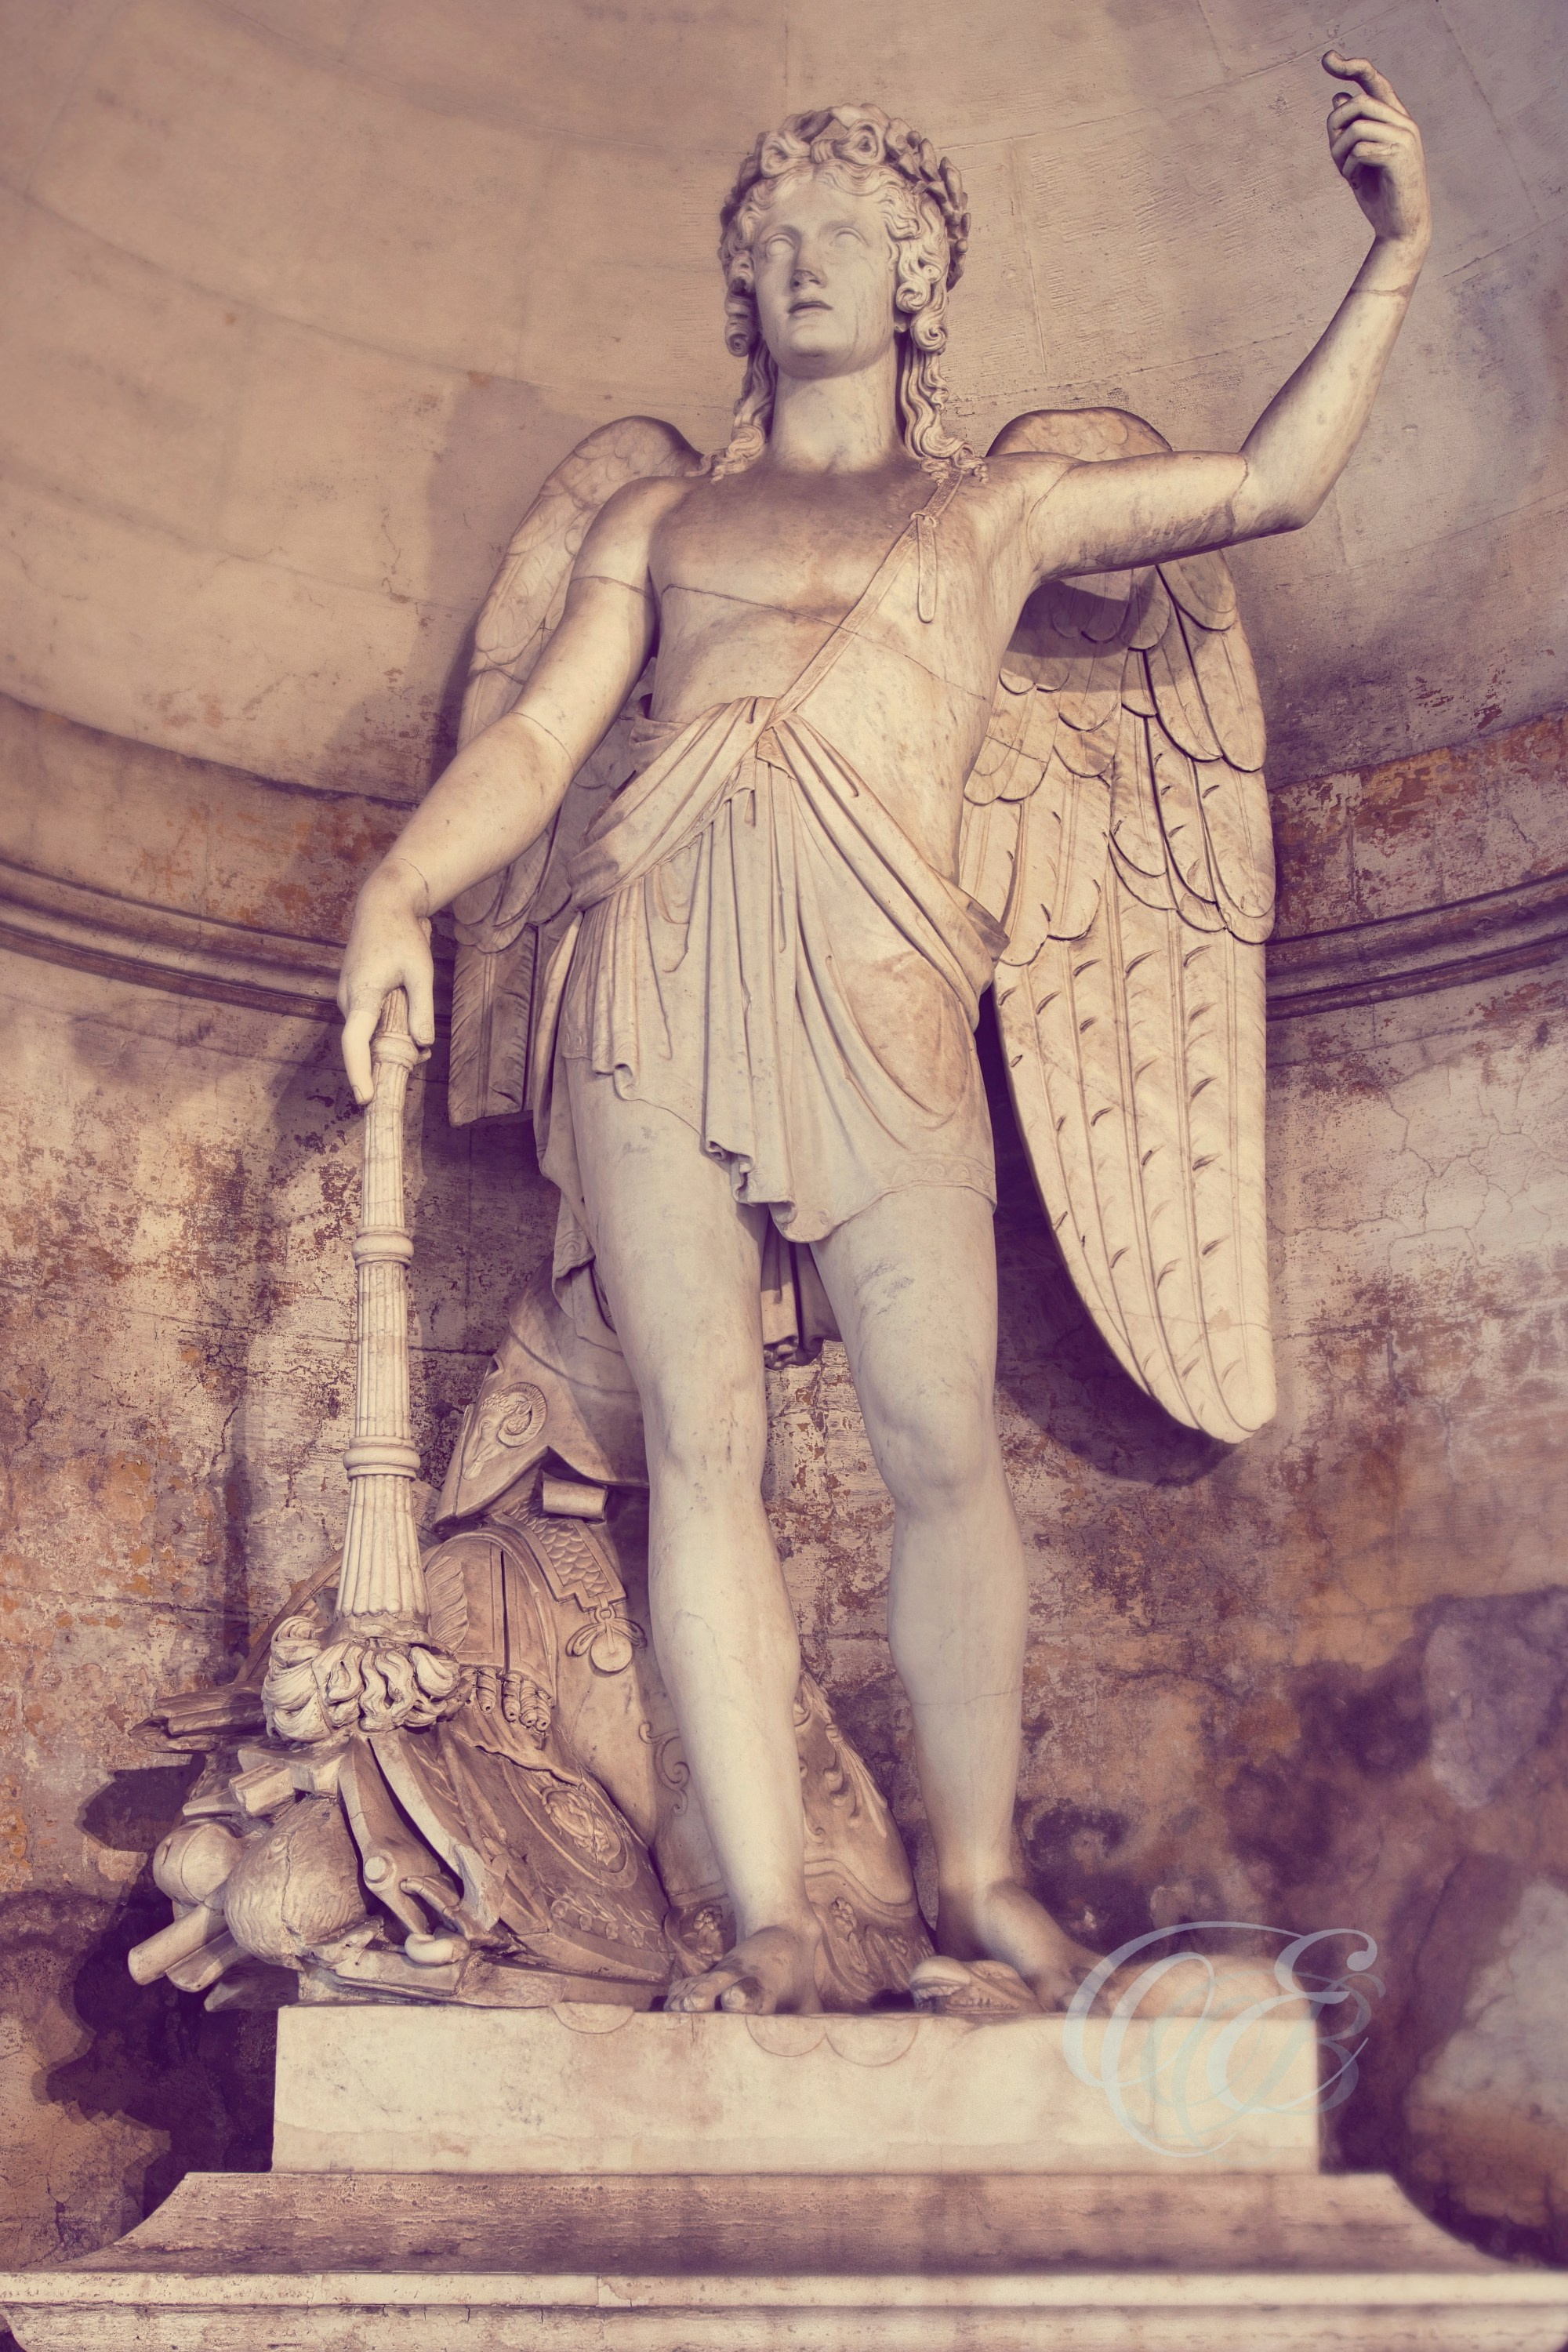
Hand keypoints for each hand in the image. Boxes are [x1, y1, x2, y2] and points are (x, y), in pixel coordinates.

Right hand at [337, 856, 435, 1105]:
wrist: (382, 904)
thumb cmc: (402, 935)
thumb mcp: (421, 972)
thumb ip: (422, 1010)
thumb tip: (422, 1045)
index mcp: (362, 994)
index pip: (355, 1043)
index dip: (359, 1073)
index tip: (365, 1099)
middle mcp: (348, 999)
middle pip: (362, 1044)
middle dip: (385, 1062)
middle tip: (417, 1065)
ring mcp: (347, 997)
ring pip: (366, 1034)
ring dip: (389, 1044)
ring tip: (419, 1045)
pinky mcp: (353, 994)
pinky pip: (367, 1023)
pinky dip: (385, 1031)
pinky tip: (408, 1028)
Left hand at [1323, 52, 1430, 253]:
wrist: (1401, 228)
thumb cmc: (1380, 194)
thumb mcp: (1359, 158)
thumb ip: (1351, 129)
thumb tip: (1338, 98)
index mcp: (1395, 118)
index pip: (1373, 80)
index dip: (1351, 66)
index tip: (1327, 58)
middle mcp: (1404, 122)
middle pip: (1358, 103)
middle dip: (1335, 128)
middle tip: (1334, 155)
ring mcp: (1405, 138)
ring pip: (1356, 126)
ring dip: (1339, 152)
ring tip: (1345, 172)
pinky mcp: (1399, 157)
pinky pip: (1360, 149)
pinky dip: (1348, 167)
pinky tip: (1355, 182)